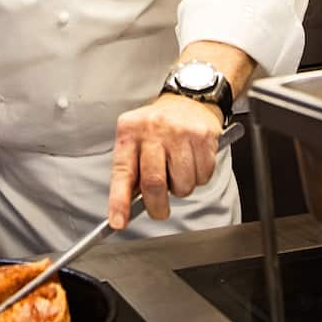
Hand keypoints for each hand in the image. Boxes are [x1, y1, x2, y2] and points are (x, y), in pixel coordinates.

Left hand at [108, 93, 222, 226]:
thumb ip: (131, 167)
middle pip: (154, 183)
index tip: (118, 222)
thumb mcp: (135, 137)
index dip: (119, 201)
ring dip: (181, 188)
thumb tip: (127, 205)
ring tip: (177, 170)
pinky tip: (192, 161)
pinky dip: (198, 178)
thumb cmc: (158, 125)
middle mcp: (153, 129)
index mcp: (130, 130)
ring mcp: (180, 132)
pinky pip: (203, 176)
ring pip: (182, 185)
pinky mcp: (203, 137)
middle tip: (159, 211)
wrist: (189, 99)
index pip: (122, 171)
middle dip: (157, 207)